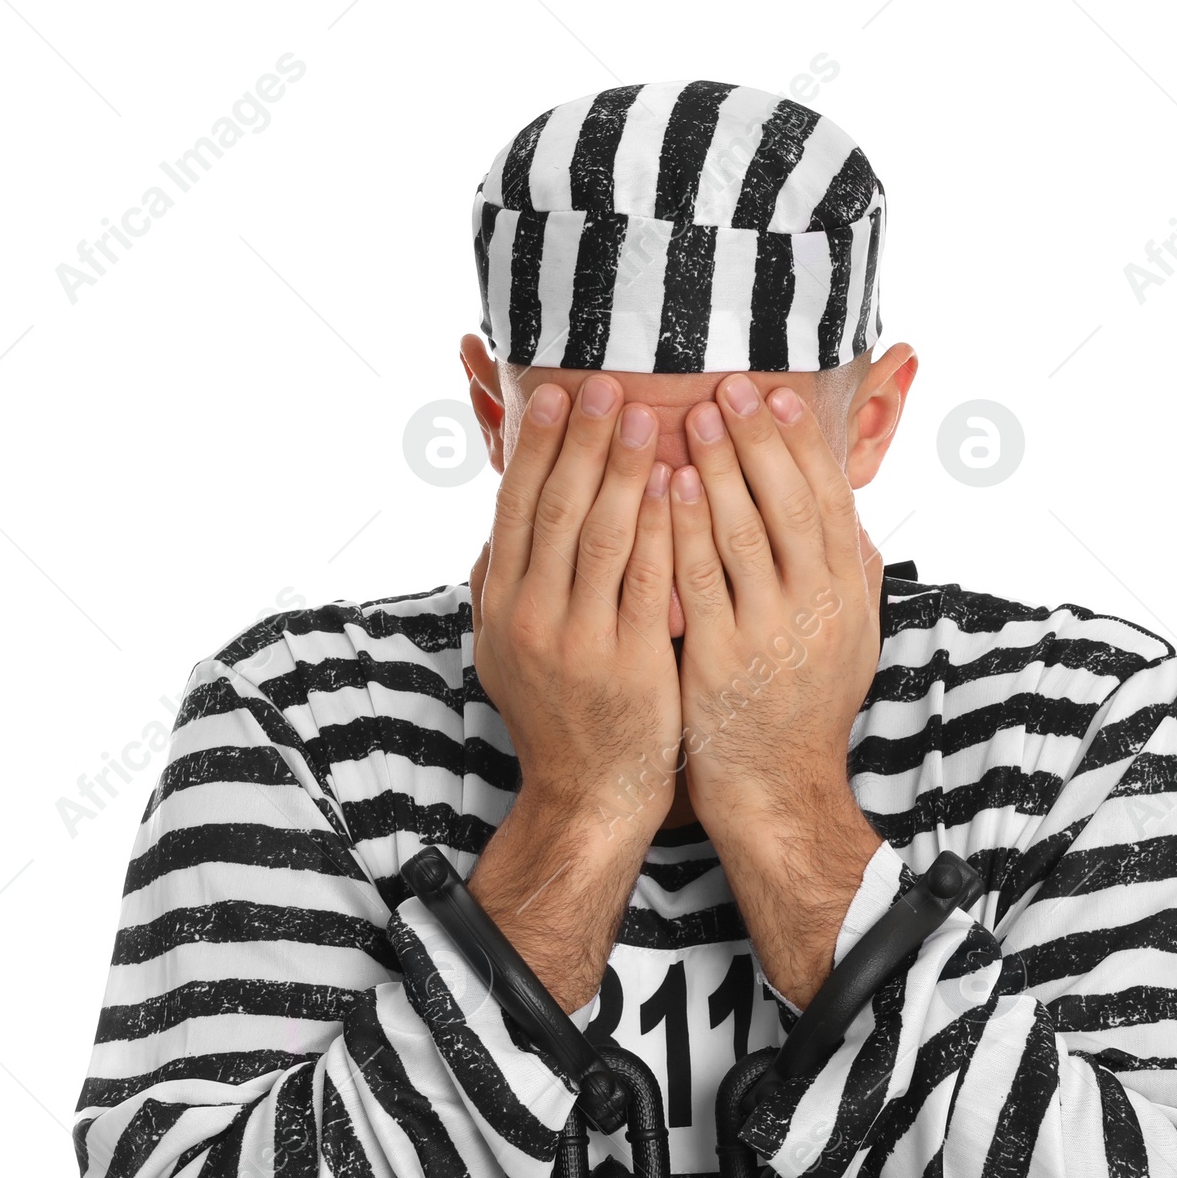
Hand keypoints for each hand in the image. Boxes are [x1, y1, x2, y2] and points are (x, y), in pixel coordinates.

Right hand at [470, 375, 680, 844]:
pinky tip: (677, 486)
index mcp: (500, 606)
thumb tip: (499, 523)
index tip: (555, 393)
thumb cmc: (558, 714)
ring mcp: (579, 642)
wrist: (588, 794)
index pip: (515, 508)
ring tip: (647, 414)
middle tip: (606, 382)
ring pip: (601, 536)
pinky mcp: (630, 663)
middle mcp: (530, 618)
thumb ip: (504, 586)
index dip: (536, 447)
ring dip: (623, 469)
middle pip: (556, 509)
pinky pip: (646, 581)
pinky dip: (660, 528)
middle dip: (581, 440)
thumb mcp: (507, 650)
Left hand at [667, 374, 883, 838]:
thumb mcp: (849, 642)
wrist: (776, 790)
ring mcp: (767, 635)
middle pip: (787, 505)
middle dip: (757, 440)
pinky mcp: (717, 660)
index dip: (804, 446)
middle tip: (728, 386)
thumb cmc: (803, 710)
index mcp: (847, 598)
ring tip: (689, 417)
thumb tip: (850, 512)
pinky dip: (682, 529)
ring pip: (743, 534)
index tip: (779, 397)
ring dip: (717, 469)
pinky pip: (696, 580)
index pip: (829, 503)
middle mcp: (816, 611)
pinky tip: (664, 488)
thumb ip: (850, 577)